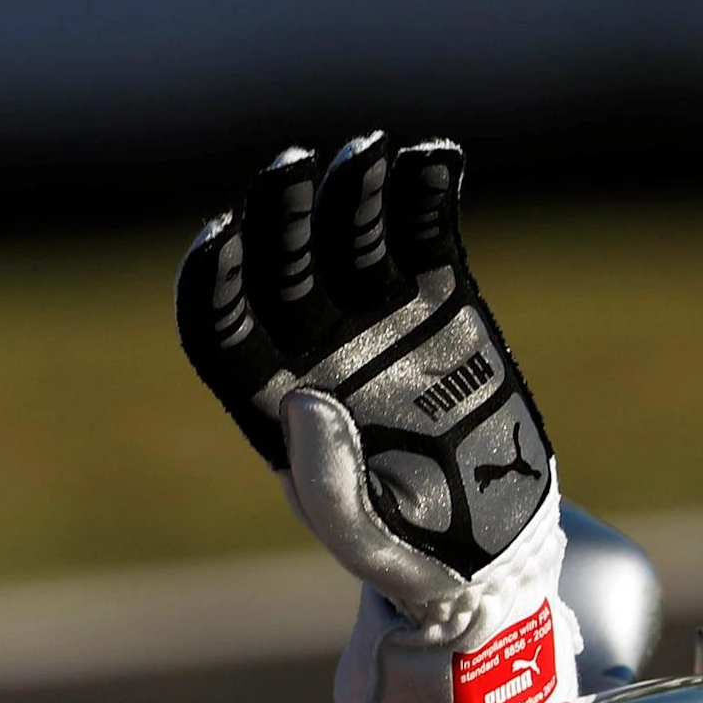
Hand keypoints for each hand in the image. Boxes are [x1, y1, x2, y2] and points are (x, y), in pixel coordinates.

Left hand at [175, 135, 555, 614]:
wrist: (491, 547)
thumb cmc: (409, 551)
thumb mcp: (364, 536)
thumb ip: (327, 483)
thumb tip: (302, 399)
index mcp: (271, 400)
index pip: (219, 327)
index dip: (211, 280)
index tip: (219, 234)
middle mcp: (315, 348)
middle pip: (279, 266)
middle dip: (280, 214)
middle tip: (292, 165)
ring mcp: (377, 320)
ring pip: (348, 238)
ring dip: (351, 191)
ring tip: (369, 152)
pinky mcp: (443, 304)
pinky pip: (427, 237)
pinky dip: (429, 194)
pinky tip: (438, 157)